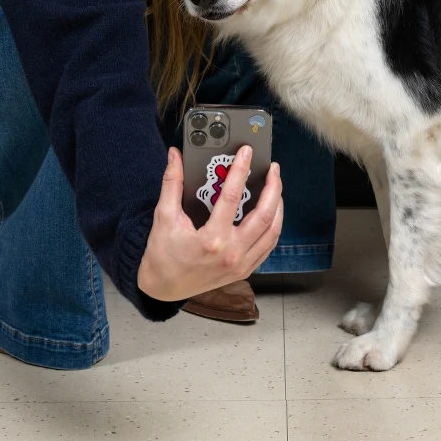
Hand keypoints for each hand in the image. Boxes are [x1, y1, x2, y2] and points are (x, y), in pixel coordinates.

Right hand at [137, 145, 283, 301]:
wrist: (163, 288)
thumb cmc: (163, 254)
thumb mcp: (164, 217)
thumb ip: (171, 183)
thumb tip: (174, 156)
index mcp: (211, 240)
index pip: (231, 197)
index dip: (241, 170)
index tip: (246, 152)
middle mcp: (231, 254)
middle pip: (264, 215)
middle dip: (273, 188)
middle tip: (273, 168)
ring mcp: (241, 264)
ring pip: (272, 231)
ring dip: (278, 206)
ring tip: (275, 187)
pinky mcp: (244, 270)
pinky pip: (268, 246)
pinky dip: (274, 226)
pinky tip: (272, 212)